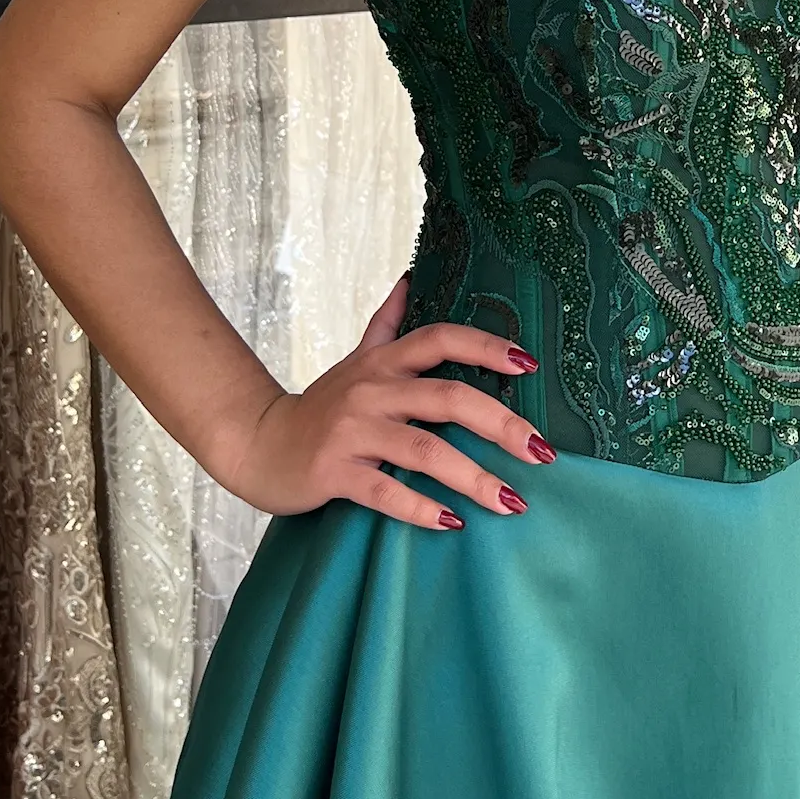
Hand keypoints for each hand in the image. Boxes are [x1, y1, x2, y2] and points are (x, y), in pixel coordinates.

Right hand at [227, 272, 552, 528]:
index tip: (530, 364)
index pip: (441, 339)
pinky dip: (422, 508)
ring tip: (511, 501)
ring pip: (424, 451)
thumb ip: (388, 323)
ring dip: (473, 478)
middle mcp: (371, 390)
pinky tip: (453, 523)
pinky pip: (385, 491)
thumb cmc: (320, 405)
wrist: (257, 443)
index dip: (486, 347)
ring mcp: (352, 432)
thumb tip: (412, 276)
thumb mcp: (356, 359)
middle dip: (501, 425)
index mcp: (383, 362)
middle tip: (542, 453)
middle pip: (447, 398)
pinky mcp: (334, 472)